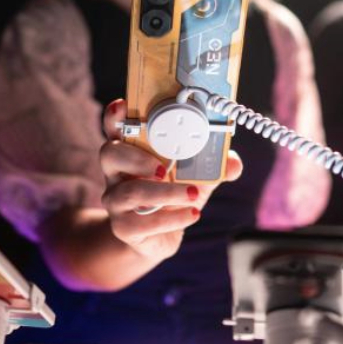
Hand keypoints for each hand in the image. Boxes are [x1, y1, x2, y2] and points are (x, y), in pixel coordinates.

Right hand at [99, 99, 241, 261]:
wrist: (159, 238)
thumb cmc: (173, 197)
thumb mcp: (195, 177)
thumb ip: (212, 167)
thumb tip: (232, 163)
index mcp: (130, 152)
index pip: (115, 129)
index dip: (114, 117)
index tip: (123, 105)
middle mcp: (116, 173)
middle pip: (109, 154)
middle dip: (138, 158)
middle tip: (165, 168)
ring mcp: (115, 201)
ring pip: (128, 193)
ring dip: (165, 193)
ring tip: (192, 194)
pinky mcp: (123, 228)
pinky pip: (142, 223)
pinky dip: (172, 218)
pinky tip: (192, 214)